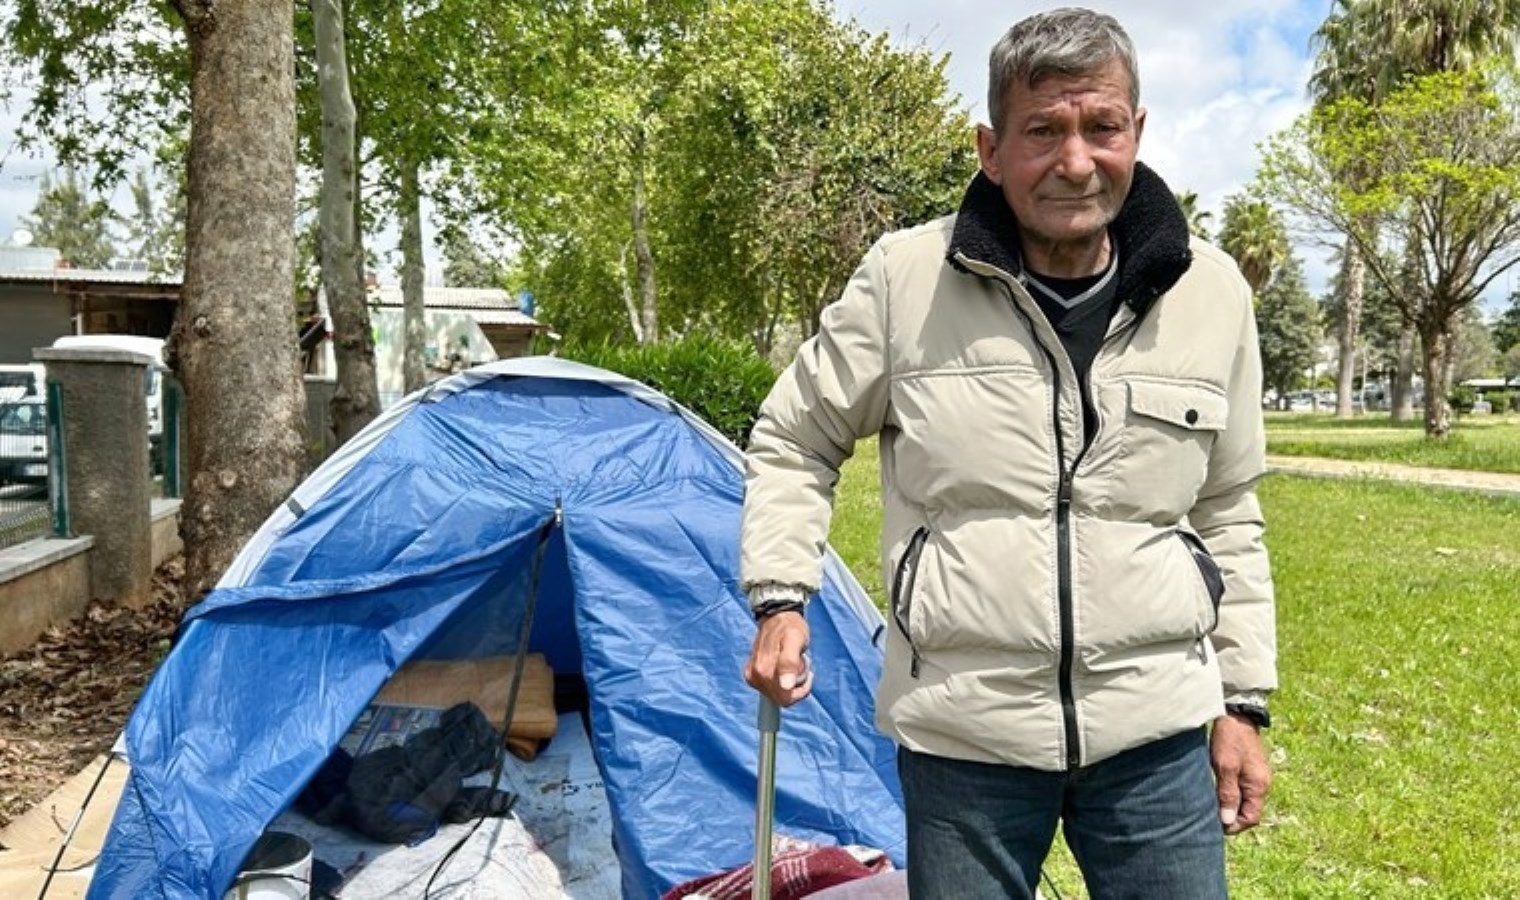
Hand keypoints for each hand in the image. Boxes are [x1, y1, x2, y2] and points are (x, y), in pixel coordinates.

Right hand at [743, 611, 811, 706]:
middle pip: (782, 697)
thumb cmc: (789, 627)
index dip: (800, 690)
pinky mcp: (752, 674)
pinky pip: (771, 688)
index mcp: (764, 671)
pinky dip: (781, 678)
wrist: (776, 615)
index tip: (807, 672)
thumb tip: (786, 686)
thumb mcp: (795, 640)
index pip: (785, 700)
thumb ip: (789, 663)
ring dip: (790, 679)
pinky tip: (785, 663)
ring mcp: (752, 676)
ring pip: (778, 693)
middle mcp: (755, 676)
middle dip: (796, 682)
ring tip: (794, 658)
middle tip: (799, 660)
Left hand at [1210, 713, 1271, 833]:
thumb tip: (1228, 820)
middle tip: (1210, 818)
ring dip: (1230, 806)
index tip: (1216, 826)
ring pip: (1245, 801)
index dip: (1234, 825)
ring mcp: (1257, 776)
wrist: (1236, 715)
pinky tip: (1217, 792)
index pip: (1251, 818)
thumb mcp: (1225, 767)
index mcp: (1259, 786)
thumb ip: (1228, 794)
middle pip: (1249, 811)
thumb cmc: (1229, 739)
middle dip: (1232, 818)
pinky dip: (1231, 795)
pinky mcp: (1250, 769)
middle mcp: (1261, 784)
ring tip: (1211, 807)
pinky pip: (1242, 790)